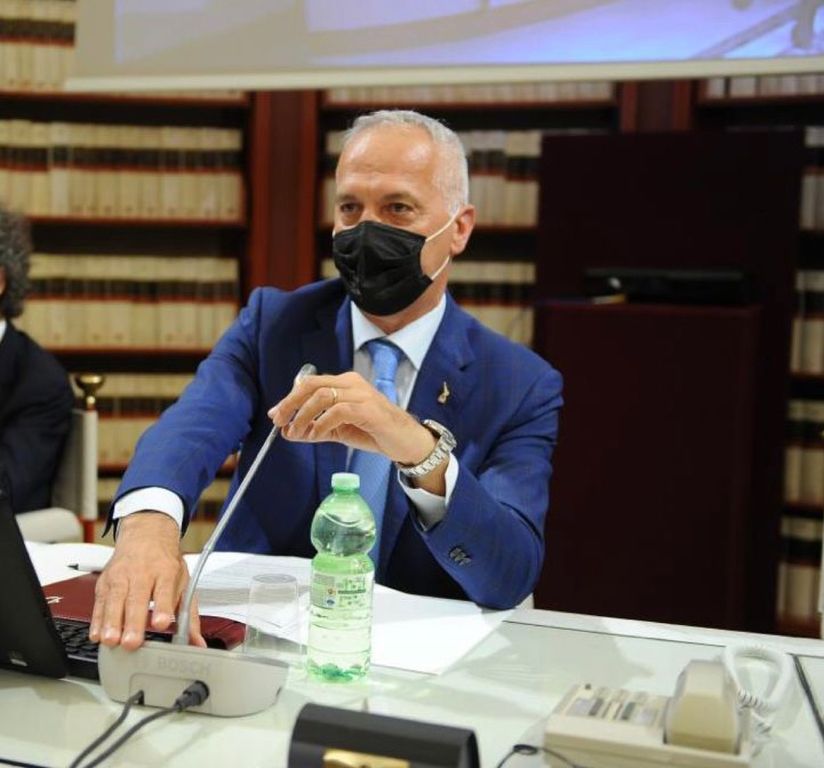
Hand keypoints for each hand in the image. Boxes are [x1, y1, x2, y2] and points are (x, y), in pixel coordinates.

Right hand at [89, 512, 205, 649]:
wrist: (146, 535)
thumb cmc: (165, 563)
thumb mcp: (184, 582)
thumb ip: (189, 616)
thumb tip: (197, 642)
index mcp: (166, 572)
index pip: (164, 590)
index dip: (163, 607)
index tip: (162, 623)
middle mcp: (142, 573)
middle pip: (137, 598)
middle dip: (133, 622)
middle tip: (132, 642)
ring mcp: (121, 576)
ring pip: (115, 600)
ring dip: (112, 622)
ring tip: (112, 641)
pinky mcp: (105, 582)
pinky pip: (100, 602)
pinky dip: (97, 619)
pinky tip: (97, 635)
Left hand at [268, 372, 434, 465]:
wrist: (405, 441)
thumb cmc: (374, 432)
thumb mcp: (338, 430)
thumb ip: (314, 429)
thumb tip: (287, 431)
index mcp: (345, 383)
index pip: (310, 383)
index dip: (290, 398)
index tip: (276, 416)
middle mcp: (352, 383)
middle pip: (312, 384)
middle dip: (291, 403)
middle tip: (279, 422)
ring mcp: (362, 394)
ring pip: (323, 396)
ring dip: (304, 415)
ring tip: (296, 432)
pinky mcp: (369, 409)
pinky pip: (339, 411)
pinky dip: (322, 423)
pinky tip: (315, 434)